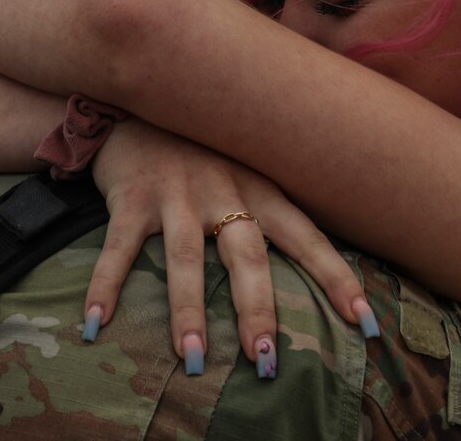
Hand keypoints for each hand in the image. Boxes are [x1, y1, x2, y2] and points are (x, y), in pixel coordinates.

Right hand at [86, 119, 374, 376]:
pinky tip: (95, 325)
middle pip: (247, 255)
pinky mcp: (131, 196)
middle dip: (257, 308)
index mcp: (259, 187)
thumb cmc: (202, 145)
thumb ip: (272, 206)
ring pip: (185, 257)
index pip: (307, 236)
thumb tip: (316, 262)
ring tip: (192, 360)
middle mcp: (223, 190)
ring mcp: (176, 194)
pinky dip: (105, 285)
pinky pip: (117, 248)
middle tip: (265, 360)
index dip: (337, 277)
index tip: (365, 320)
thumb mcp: (247, 164)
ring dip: (188, 311)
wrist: (138, 99)